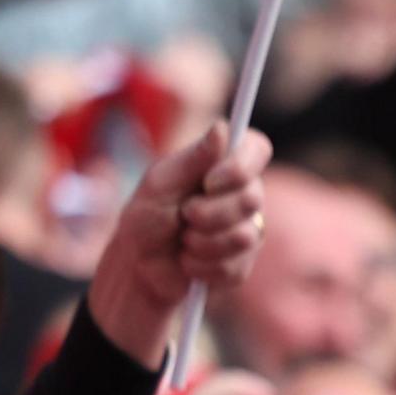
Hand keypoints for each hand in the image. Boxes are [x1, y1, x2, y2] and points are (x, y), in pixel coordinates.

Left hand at [87, 126, 272, 366]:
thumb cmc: (146, 219)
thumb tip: (221, 126)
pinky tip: (188, 262)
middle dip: (211, 212)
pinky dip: (202, 265)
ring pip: (245, 236)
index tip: (211, 181)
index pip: (256, 148)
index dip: (242, 165)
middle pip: (252, 197)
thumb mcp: (160, 183)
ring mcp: (247, 230)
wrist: (139, 268)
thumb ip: (193, 158)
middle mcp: (241, 195)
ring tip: (183, 241)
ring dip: (203, 242)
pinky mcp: (242, 264)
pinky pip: (235, 266)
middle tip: (185, 216)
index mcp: (223, 166)